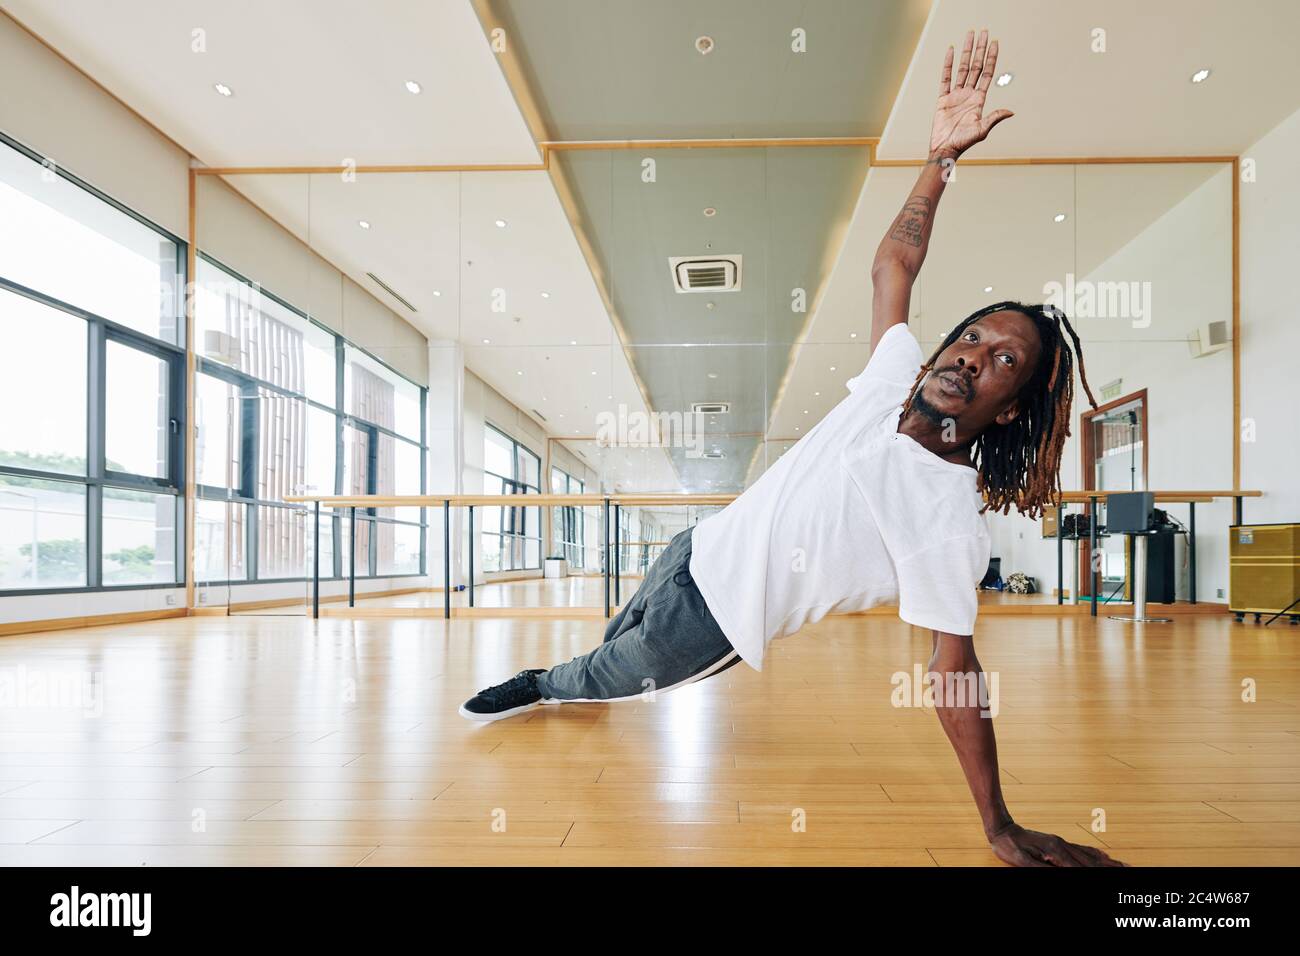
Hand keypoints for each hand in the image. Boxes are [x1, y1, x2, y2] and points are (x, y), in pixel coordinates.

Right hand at [929, 29, 1013, 160]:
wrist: (945, 149)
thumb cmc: (963, 142)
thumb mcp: (982, 130)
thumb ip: (994, 117)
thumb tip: (1011, 111)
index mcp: (979, 100)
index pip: (987, 73)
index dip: (991, 57)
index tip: (994, 43)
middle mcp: (969, 94)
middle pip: (975, 66)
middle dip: (980, 49)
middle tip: (983, 32)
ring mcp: (956, 95)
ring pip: (962, 68)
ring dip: (966, 51)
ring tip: (969, 36)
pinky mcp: (943, 99)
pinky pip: (946, 78)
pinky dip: (948, 64)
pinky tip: (951, 51)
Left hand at [989, 822, 1127, 866]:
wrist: (1002, 828)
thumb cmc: (1009, 847)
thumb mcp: (1021, 861)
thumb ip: (1040, 868)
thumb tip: (1058, 871)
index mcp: (1056, 852)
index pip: (1083, 868)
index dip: (1100, 873)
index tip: (1117, 876)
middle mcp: (1063, 846)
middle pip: (1092, 861)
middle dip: (1112, 867)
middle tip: (1131, 869)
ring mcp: (1062, 844)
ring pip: (1090, 854)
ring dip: (1108, 861)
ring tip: (1124, 865)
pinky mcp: (1059, 843)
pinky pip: (1082, 849)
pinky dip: (1096, 854)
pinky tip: (1103, 856)